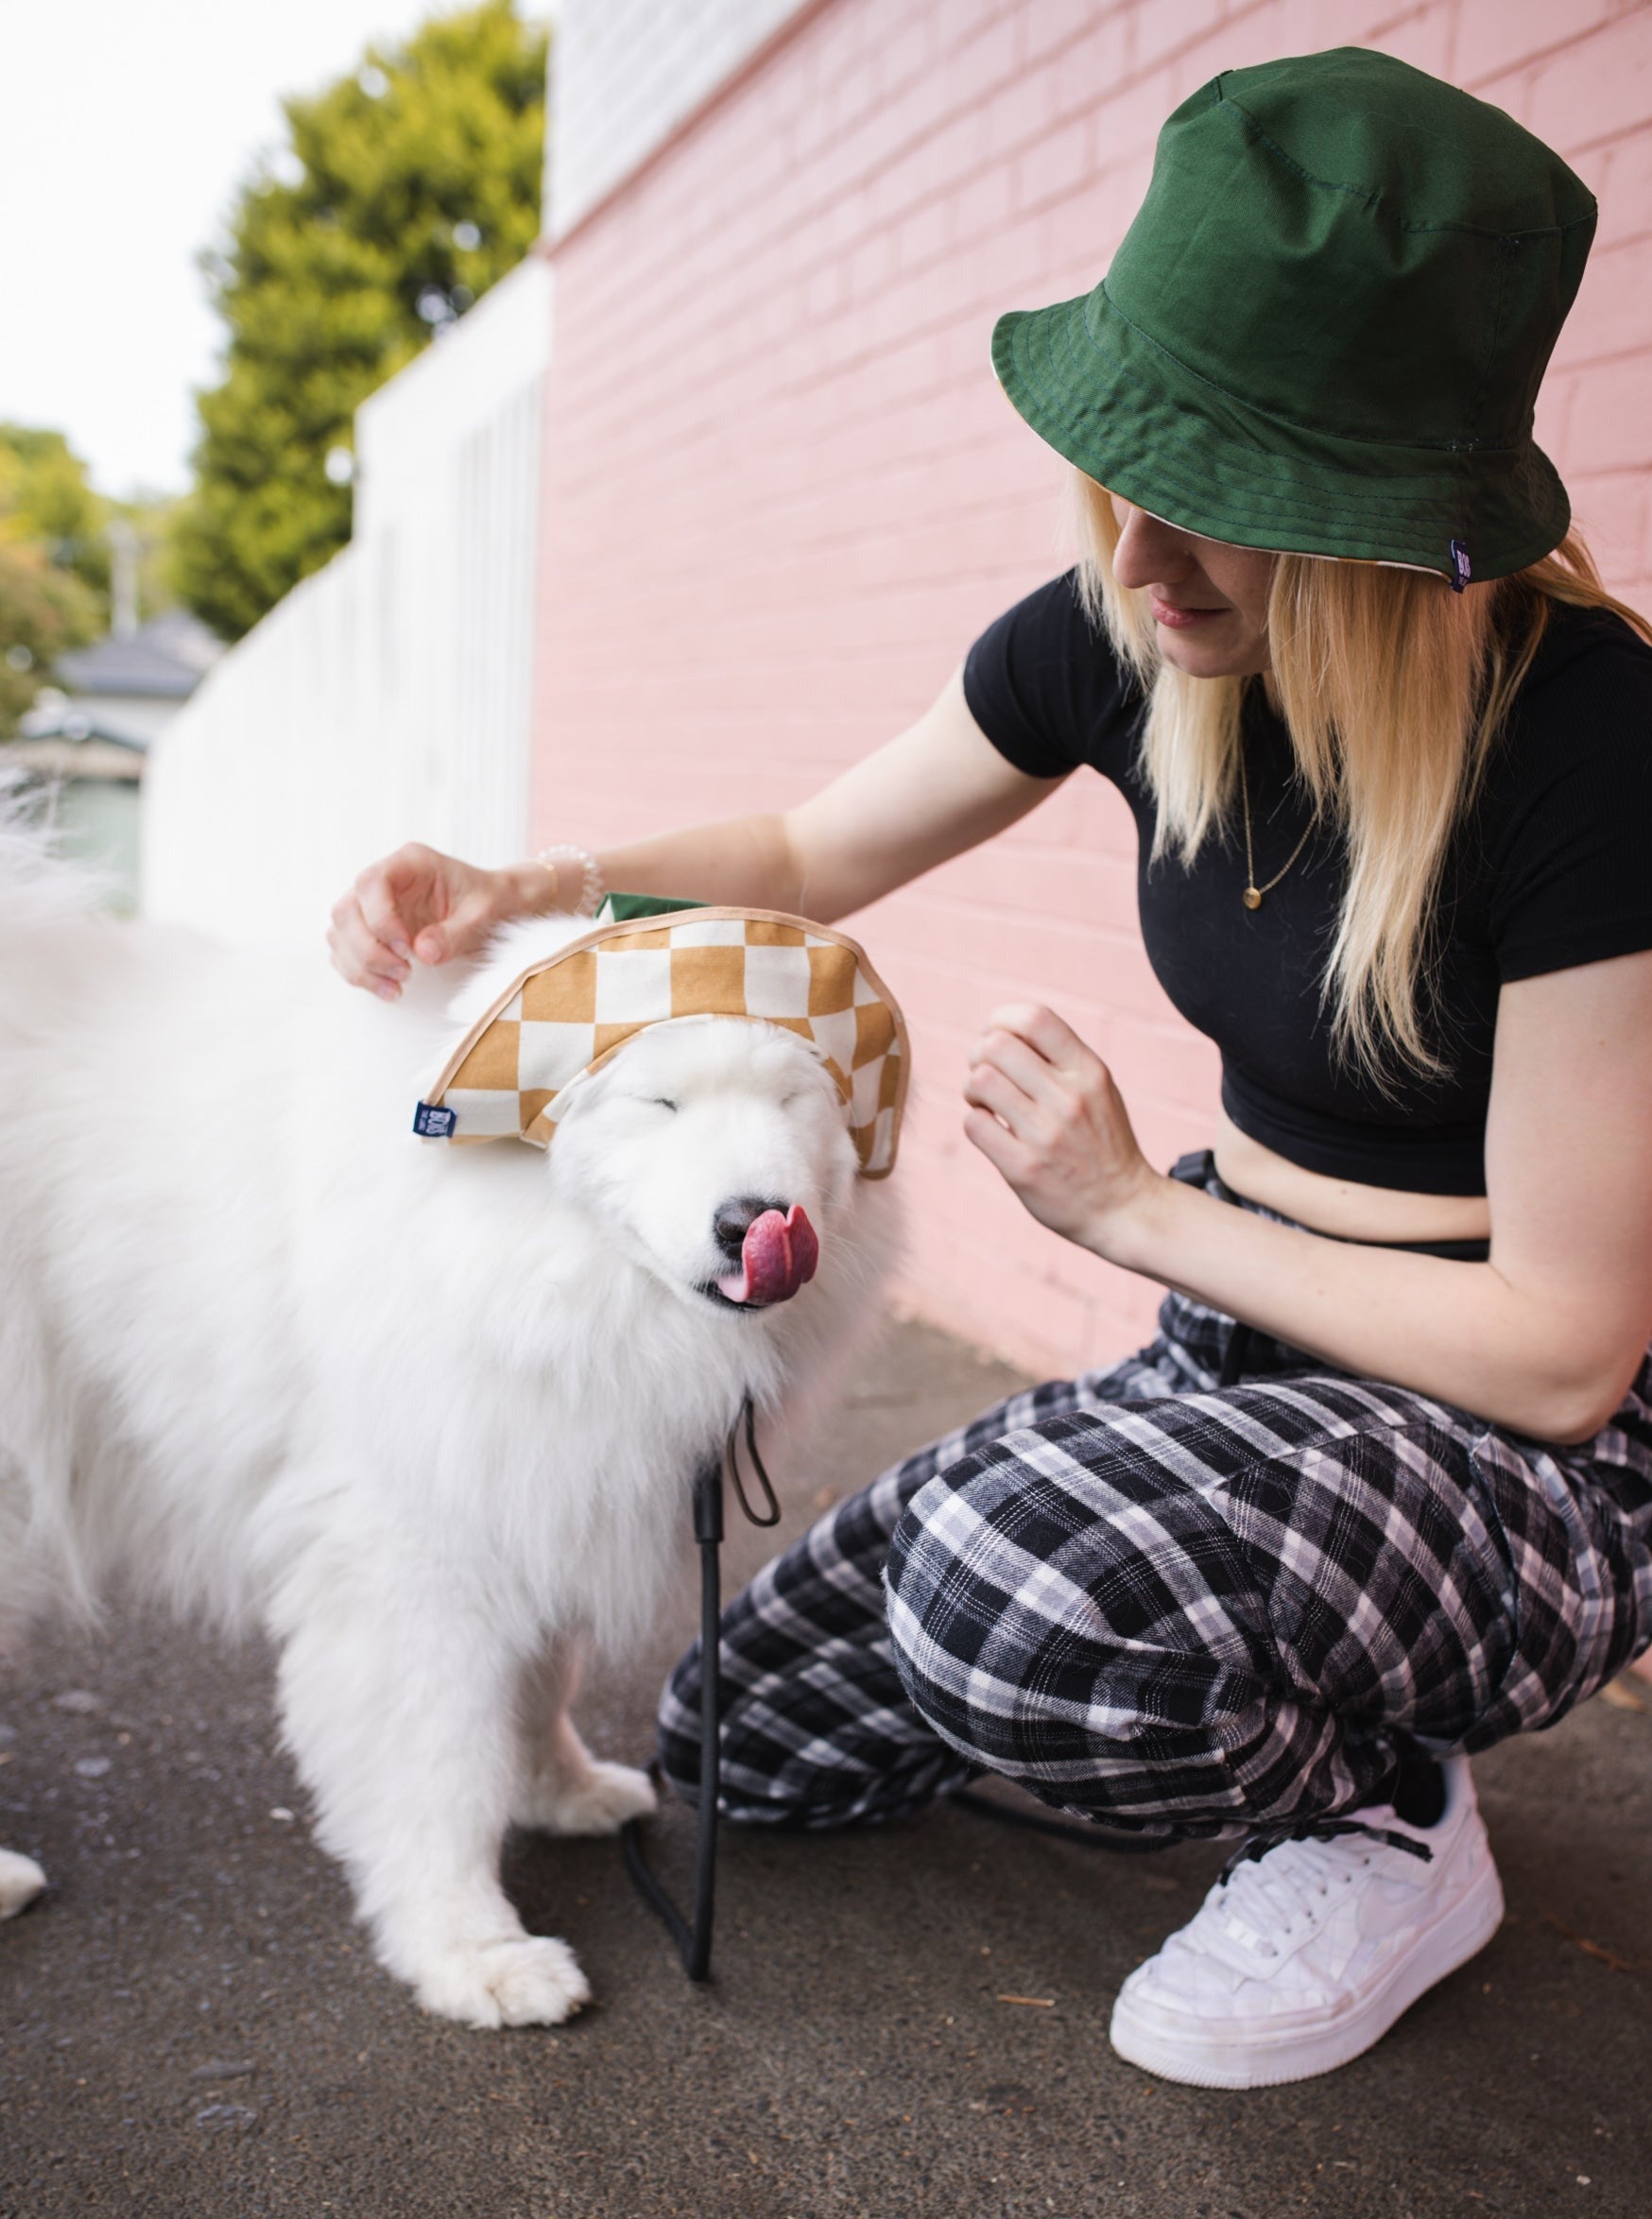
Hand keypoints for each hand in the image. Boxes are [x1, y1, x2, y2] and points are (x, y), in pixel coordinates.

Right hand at [327, 843, 527, 997]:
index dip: (380, 918)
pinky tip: (388, 988)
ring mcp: (371, 905)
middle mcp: (384, 880)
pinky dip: (360, 974)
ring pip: (339, 933)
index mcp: (410, 862)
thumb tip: (423, 953)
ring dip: (361, 966)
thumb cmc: (489, 901)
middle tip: (404, 974)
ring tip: (397, 988)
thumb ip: (455, 932)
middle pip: (346, 911)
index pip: (370, 882)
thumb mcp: (483, 913)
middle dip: (368, 950)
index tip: (406, 949)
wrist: (495, 906)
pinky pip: (345, 951)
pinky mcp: (370, 929)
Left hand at [963, 1003, 1160, 1253]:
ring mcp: (1046, 1134)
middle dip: (979, 1056)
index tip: (997, 1038)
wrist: (1123, 1208)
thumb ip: (1060, 1057)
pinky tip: (991, 1131)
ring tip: (986, 1104)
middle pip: (997, 1046)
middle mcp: (1070, 1098)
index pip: (1034, 1018)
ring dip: (972, 1089)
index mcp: (1089, 1071)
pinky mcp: (1023, 1169)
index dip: (1002, 1020)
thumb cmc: (1103, 1142)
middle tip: (987, 1076)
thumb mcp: (1098, 1089)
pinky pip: (974, 1124)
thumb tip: (1000, 1030)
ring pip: (980, 1081)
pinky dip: (975, 1122)